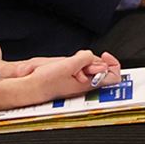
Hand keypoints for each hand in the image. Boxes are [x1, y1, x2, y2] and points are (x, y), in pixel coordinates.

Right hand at [0, 50, 122, 109]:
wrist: (30, 88)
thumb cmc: (46, 81)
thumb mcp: (68, 64)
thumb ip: (85, 58)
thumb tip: (92, 57)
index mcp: (89, 84)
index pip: (114, 77)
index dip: (113, 63)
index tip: (106, 55)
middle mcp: (85, 86)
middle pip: (102, 70)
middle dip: (95, 60)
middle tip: (84, 57)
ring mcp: (78, 84)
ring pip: (90, 69)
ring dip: (85, 61)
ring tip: (72, 61)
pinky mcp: (70, 81)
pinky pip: (80, 70)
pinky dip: (77, 64)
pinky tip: (68, 64)